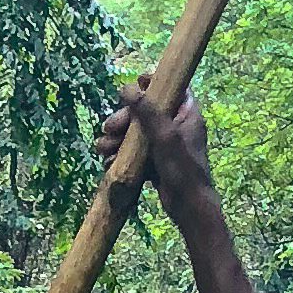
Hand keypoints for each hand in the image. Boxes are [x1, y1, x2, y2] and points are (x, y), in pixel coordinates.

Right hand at [96, 77, 216, 199]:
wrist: (189, 208)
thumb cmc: (183, 169)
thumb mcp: (164, 135)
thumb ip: (146, 110)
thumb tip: (126, 88)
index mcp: (188, 113)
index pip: (172, 87)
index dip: (154, 83)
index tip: (136, 83)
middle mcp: (177, 125)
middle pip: (146, 111)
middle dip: (124, 119)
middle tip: (109, 128)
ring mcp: (166, 144)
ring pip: (137, 132)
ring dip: (118, 139)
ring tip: (103, 150)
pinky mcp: (156, 161)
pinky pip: (136, 151)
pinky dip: (123, 155)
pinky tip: (109, 163)